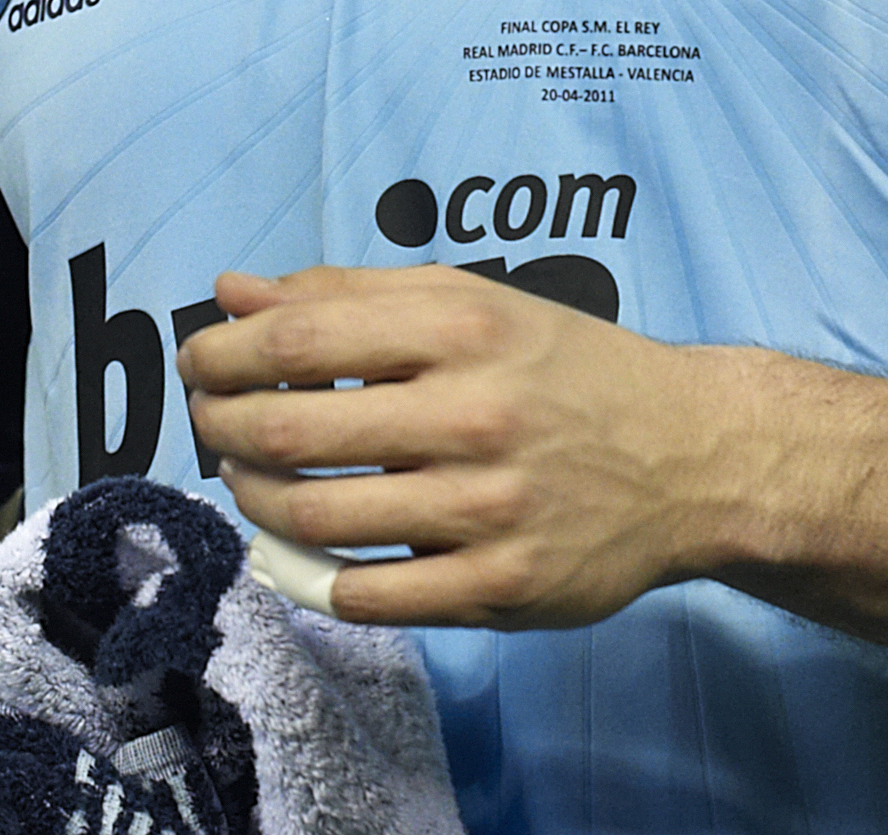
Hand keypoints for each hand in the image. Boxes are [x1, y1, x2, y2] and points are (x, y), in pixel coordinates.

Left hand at [178, 265, 751, 629]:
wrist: (690, 457)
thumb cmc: (562, 369)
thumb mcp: (467, 301)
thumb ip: (345, 293)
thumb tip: (231, 292)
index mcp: (461, 329)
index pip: (298, 340)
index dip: (223, 353)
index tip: (197, 360)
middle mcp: (473, 416)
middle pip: (291, 429)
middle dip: (221, 426)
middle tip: (210, 423)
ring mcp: (488, 511)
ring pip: (317, 516)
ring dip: (255, 499)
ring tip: (246, 477)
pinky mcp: (502, 589)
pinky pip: (369, 594)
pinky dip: (312, 574)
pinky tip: (304, 546)